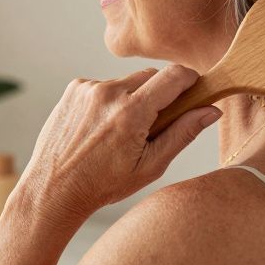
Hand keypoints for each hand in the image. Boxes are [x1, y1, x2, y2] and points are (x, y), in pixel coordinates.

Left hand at [12, 64, 222, 225]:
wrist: (53, 189)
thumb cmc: (103, 184)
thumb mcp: (150, 166)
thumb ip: (182, 134)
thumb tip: (211, 111)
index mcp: (130, 113)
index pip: (174, 76)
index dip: (189, 81)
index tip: (193, 91)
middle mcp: (108, 93)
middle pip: (151, 76)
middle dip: (159, 94)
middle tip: (152, 125)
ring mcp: (87, 88)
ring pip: (127, 82)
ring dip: (131, 99)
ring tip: (119, 132)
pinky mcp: (74, 88)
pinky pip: (104, 86)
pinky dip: (109, 101)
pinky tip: (100, 127)